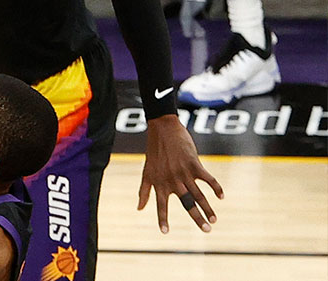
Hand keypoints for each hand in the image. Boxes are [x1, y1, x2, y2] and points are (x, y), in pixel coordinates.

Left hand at [138, 115, 223, 232]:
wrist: (162, 129)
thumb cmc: (154, 152)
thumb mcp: (146, 172)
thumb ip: (143, 191)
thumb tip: (139, 209)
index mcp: (159, 183)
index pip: (161, 205)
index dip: (162, 219)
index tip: (165, 232)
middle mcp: (172, 180)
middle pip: (187, 203)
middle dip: (197, 218)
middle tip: (207, 230)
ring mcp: (184, 172)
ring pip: (198, 194)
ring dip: (208, 208)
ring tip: (215, 219)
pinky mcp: (194, 164)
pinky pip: (208, 179)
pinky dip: (216, 188)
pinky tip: (221, 196)